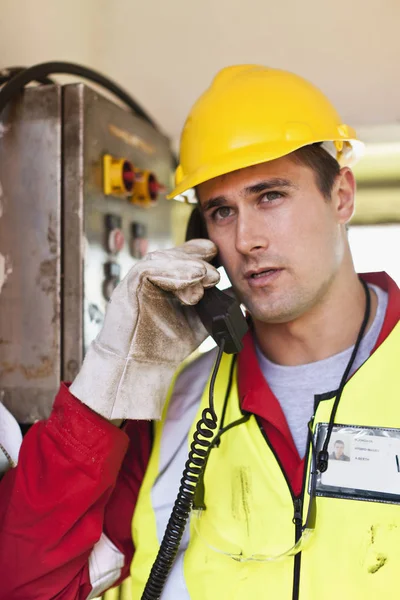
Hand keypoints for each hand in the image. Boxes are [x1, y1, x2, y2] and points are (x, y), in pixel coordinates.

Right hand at [70, 239, 219, 419]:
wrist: (142, 367)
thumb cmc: (165, 346)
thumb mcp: (200, 322)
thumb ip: (217, 306)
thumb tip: (238, 291)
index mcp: (165, 281)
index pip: (181, 256)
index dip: (199, 251)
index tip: (216, 256)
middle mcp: (149, 278)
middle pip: (172, 253)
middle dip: (196, 259)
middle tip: (214, 276)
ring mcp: (136, 282)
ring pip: (160, 258)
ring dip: (186, 266)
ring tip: (204, 277)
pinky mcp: (126, 289)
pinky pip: (146, 270)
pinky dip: (171, 273)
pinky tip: (189, 281)